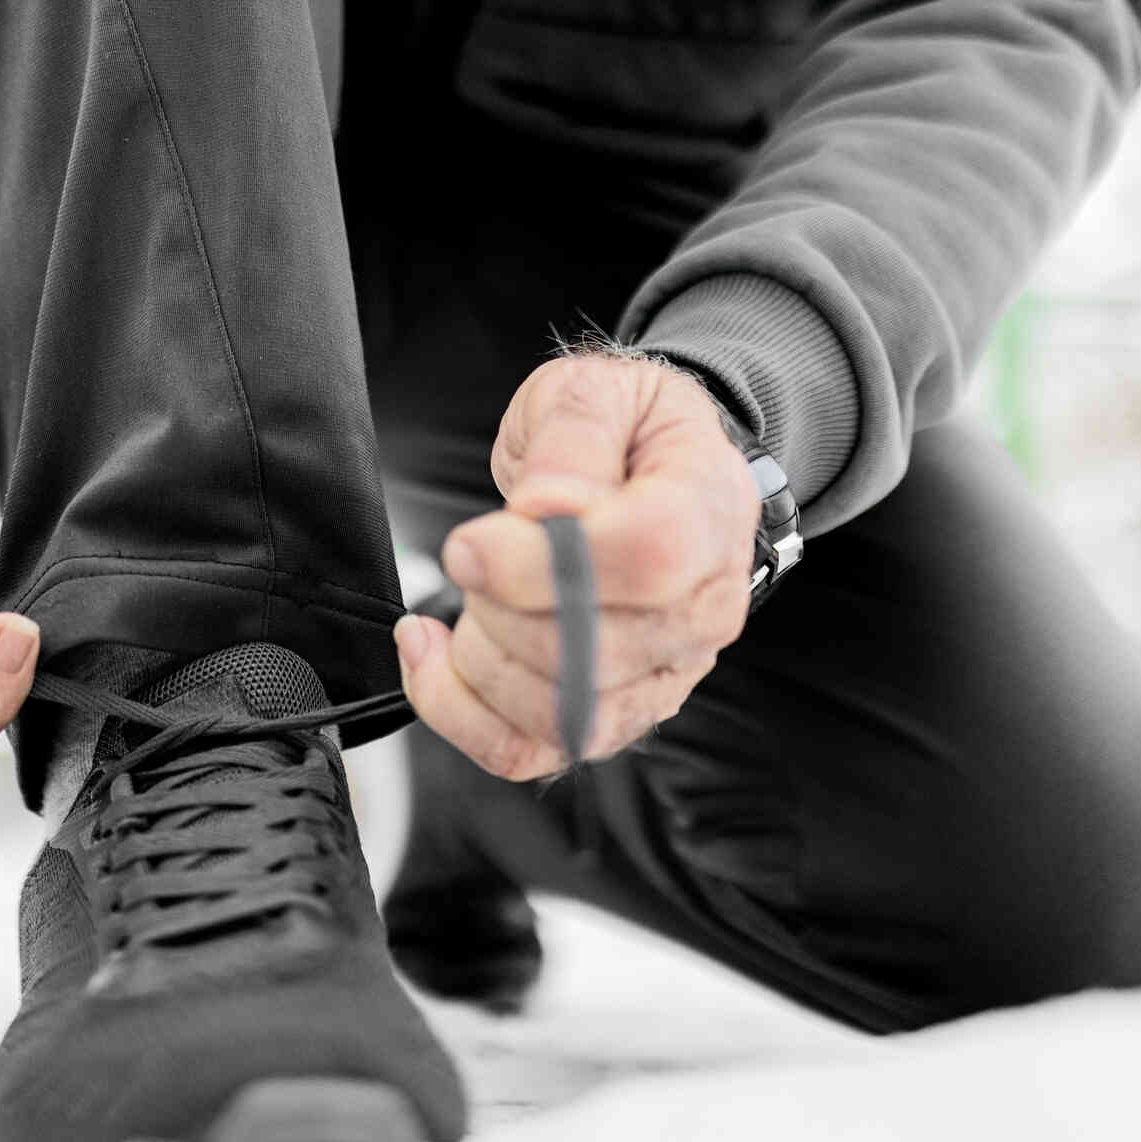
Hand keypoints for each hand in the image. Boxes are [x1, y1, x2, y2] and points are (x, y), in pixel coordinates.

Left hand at [394, 352, 758, 779]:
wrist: (649, 469)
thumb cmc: (624, 432)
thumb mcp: (596, 390)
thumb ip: (573, 436)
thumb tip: (545, 508)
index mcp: (707, 515)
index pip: (645, 559)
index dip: (539, 562)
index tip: (472, 541)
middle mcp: (701, 611)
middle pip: (589, 651)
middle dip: (496, 603)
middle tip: (475, 550)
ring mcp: (661, 675)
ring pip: (554, 711)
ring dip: (477, 656)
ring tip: (471, 593)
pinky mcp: (609, 716)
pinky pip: (524, 750)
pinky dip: (456, 710)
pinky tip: (433, 651)